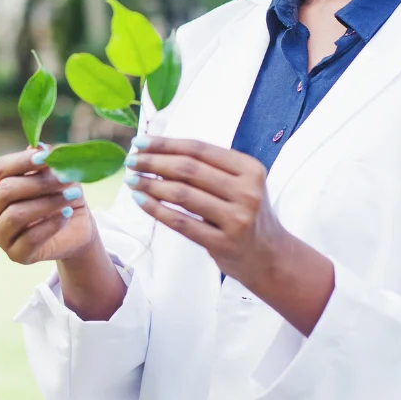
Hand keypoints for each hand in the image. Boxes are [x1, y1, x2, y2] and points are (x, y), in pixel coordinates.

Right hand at [0, 148, 95, 264]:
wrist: (74, 226)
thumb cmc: (58, 193)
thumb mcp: (54, 172)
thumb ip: (44, 160)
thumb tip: (39, 146)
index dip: (22, 161)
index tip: (47, 156)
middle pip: (6, 191)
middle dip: (38, 182)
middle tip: (66, 177)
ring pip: (16, 215)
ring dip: (47, 203)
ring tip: (71, 195)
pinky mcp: (16, 255)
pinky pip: (30, 238)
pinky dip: (51, 224)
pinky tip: (66, 214)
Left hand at [124, 136, 334, 333]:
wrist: (270, 257)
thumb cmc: (246, 213)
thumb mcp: (240, 184)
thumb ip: (208, 168)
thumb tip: (157, 151)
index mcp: (249, 169)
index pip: (199, 149)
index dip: (166, 144)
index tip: (140, 142)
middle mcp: (247, 191)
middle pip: (188, 169)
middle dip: (153, 162)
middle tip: (130, 161)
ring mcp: (237, 219)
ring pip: (182, 195)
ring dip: (150, 185)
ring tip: (131, 180)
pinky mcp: (224, 243)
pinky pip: (181, 223)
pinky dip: (157, 210)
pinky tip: (140, 201)